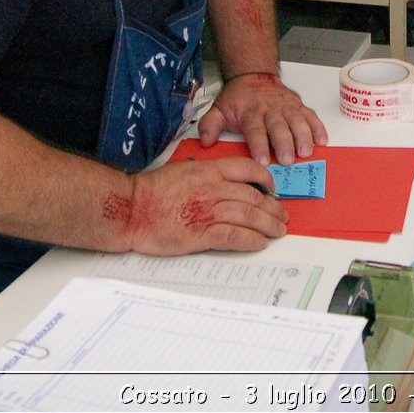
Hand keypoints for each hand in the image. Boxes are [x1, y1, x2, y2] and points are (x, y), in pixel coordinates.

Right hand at [125, 156, 287, 254]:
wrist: (131, 209)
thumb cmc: (152, 191)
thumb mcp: (184, 169)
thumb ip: (207, 175)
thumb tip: (226, 183)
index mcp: (210, 170)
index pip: (249, 170)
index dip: (267, 180)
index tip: (273, 189)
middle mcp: (214, 188)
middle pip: (255, 196)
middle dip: (274, 208)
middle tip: (282, 216)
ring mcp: (209, 211)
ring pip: (250, 216)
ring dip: (268, 225)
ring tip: (278, 231)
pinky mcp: (201, 234)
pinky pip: (235, 236)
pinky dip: (251, 240)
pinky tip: (259, 243)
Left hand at [198, 72, 328, 165]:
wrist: (253, 75)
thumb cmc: (239, 98)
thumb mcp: (219, 109)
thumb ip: (210, 126)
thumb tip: (205, 142)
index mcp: (250, 112)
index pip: (254, 130)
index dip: (258, 145)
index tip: (262, 161)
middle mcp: (269, 109)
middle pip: (278, 127)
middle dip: (283, 143)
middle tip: (287, 160)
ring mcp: (286, 107)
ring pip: (297, 120)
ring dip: (303, 136)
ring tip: (307, 151)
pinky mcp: (298, 105)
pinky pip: (310, 115)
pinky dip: (318, 127)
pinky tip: (322, 140)